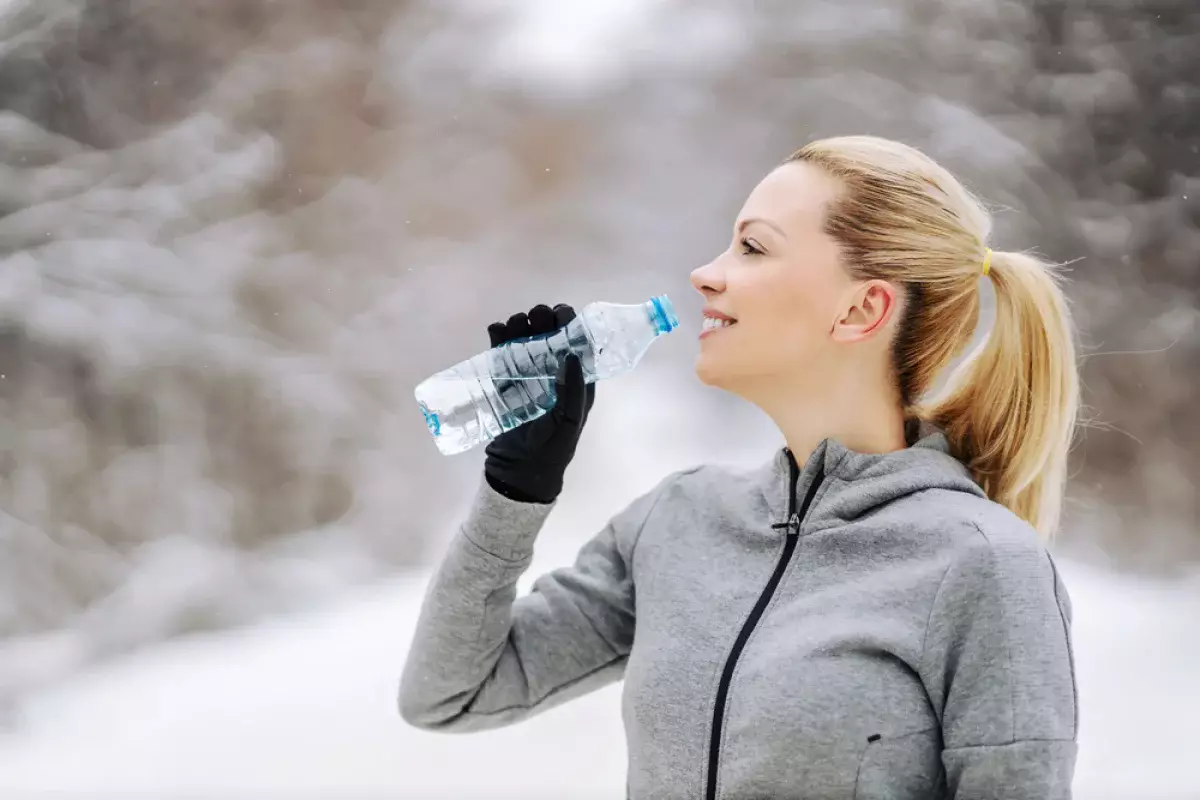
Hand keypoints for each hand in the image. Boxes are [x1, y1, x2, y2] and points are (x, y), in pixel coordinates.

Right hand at [483, 303, 595, 503]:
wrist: (519, 469)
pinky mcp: (504, 378)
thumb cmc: (552, 446)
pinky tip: (497, 331)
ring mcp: (527, 372)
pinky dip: (498, 334)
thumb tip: (572, 355)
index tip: (559, 315)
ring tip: (513, 327)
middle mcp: (552, 369)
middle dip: (541, 319)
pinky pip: (501, 349)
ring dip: (519, 323)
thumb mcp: (569, 421)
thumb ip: (574, 390)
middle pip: (548, 332)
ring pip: (524, 336)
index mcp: (576, 376)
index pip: (575, 338)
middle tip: (533, 323)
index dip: (569, 322)